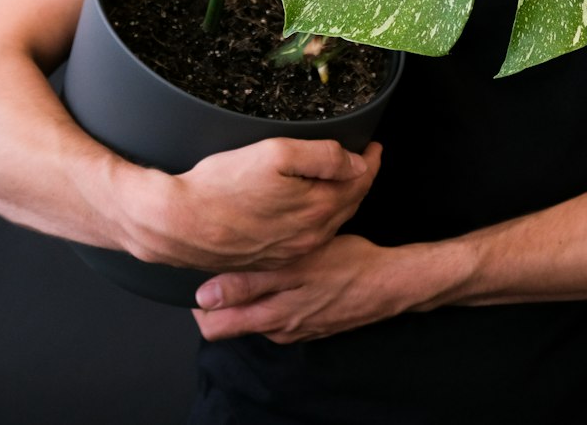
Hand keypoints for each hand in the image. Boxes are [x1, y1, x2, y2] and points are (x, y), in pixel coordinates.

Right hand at [121, 138, 380, 271]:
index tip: (375, 147)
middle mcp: (308, 238)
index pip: (359, 183)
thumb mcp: (276, 154)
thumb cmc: (220, 186)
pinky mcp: (267, 257)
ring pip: (327, 223)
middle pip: (346, 205)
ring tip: (342, 180)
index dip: (371, 162)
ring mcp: (288, 251)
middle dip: (360, 180)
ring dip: (340, 200)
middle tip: (366, 160)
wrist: (177, 223)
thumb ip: (324, 157)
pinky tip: (308, 209)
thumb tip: (357, 162)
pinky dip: (316, 219)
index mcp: (317, 210)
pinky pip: (305, 237)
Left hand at [192, 234, 406, 342]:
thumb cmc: (347, 266)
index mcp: (269, 317)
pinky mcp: (308, 320)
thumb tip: (205, 296)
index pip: (213, 325)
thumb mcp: (298, 268)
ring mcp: (293, 326)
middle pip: (228, 323)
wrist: (389, 282)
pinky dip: (269, 294)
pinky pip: (276, 311)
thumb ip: (251, 283)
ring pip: (253, 314)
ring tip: (245, 258)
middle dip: (215, 299)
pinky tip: (278, 270)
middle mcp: (277, 328)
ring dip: (244, 293)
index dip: (198, 301)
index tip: (197, 269)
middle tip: (214, 263)